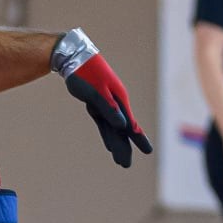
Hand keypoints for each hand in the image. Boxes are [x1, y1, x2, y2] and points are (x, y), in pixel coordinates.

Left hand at [59, 44, 152, 167]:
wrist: (75, 57)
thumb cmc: (85, 73)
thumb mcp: (96, 92)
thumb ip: (109, 110)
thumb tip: (123, 127)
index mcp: (118, 101)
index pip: (130, 124)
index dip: (138, 138)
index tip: (148, 151)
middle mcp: (115, 104)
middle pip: (121, 130)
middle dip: (124, 147)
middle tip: (125, 165)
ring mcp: (106, 104)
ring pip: (112, 128)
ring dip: (116, 144)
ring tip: (120, 161)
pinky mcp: (96, 104)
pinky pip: (103, 123)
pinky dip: (107, 134)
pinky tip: (109, 145)